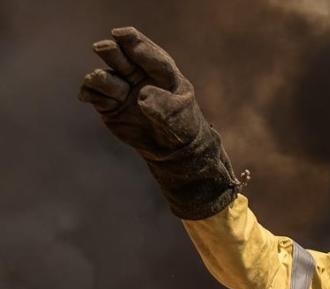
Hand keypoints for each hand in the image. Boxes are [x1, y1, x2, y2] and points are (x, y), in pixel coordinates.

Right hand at [78, 27, 236, 218]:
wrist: (173, 150)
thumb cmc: (181, 126)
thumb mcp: (179, 116)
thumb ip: (164, 105)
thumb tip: (141, 96)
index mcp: (161, 72)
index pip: (147, 53)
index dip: (134, 42)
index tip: (121, 34)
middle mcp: (138, 76)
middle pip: (120, 57)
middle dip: (112, 52)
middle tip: (103, 48)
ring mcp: (122, 88)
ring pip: (104, 76)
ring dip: (102, 79)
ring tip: (107, 86)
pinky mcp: (108, 104)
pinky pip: (93, 93)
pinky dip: (89, 93)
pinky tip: (86, 96)